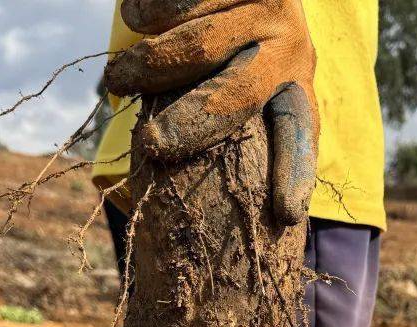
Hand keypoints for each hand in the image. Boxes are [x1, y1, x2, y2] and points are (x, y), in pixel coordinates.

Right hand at [105, 0, 318, 223]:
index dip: (294, 176)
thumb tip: (180, 183)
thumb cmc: (230, 34)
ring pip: (196, 46)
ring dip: (146, 65)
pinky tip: (134, 19)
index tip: (285, 214)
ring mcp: (267, 4)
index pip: (299, 135)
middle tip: (151, 146)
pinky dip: (147, 14)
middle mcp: (290, 45)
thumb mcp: (248, 74)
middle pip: (235, 96)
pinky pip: (179, 1)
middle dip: (188, 126)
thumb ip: (228, 113)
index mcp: (295, 85)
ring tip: (118, 76)